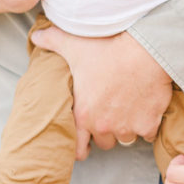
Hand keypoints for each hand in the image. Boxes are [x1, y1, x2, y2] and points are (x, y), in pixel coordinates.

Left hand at [30, 27, 172, 157]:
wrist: (144, 51)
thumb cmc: (108, 49)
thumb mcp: (74, 45)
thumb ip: (52, 40)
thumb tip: (35, 35)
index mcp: (83, 114)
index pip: (78, 148)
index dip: (82, 146)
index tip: (87, 140)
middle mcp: (104, 125)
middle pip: (105, 141)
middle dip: (106, 130)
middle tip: (110, 112)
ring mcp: (128, 127)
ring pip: (126, 138)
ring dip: (127, 127)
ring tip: (128, 108)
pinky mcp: (148, 124)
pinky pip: (147, 133)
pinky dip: (147, 124)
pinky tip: (146, 109)